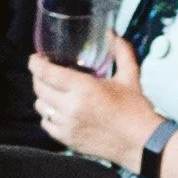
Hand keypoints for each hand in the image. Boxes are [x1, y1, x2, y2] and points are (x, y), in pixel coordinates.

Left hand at [29, 39, 160, 167]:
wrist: (142, 144)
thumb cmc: (136, 110)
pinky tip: (58, 111)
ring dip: (43, 97)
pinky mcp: (69, 140)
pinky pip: (47, 125)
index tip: (36, 58)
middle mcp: (71, 107)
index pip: (46, 72)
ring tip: (52, 92)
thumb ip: (120, 51)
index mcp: (83, 88)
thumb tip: (111, 33)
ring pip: (41, 107)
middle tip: (46, 73)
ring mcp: (68, 126)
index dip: (35, 63)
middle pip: (39, 89)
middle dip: (38, 77)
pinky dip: (48, 116)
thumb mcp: (129, 76)